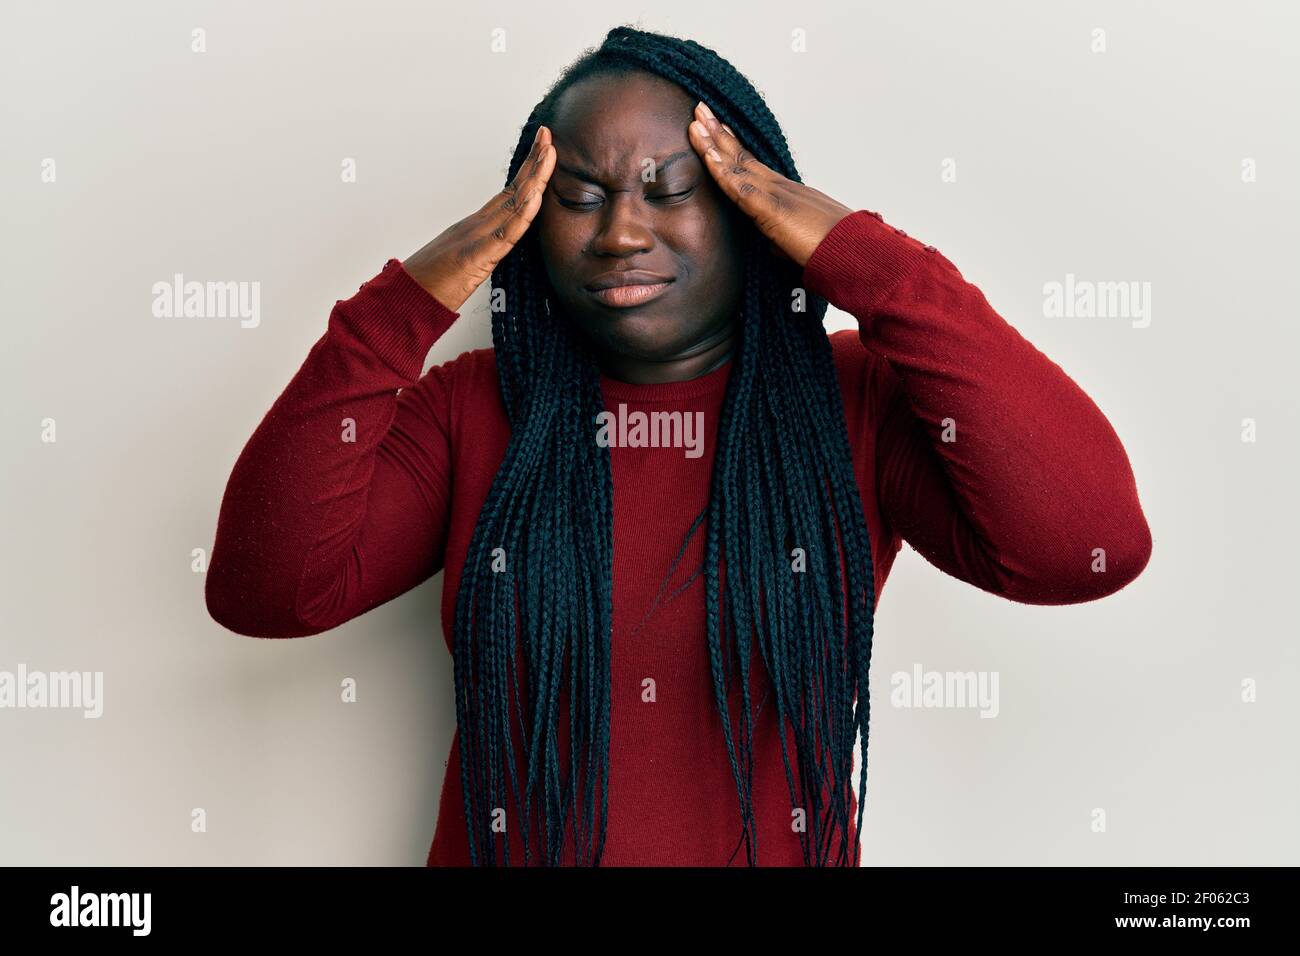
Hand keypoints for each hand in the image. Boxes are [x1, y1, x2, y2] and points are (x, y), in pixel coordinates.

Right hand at [402, 126, 556, 311]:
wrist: (405, 300)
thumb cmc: (430, 286)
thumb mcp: (465, 266)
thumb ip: (482, 253)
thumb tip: (498, 248)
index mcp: (477, 226)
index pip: (510, 194)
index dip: (528, 172)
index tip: (543, 149)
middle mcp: (477, 225)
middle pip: (513, 190)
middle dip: (534, 162)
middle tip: (548, 136)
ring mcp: (476, 237)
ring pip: (512, 204)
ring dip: (533, 177)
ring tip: (548, 153)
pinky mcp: (475, 256)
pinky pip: (504, 233)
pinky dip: (522, 213)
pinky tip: (535, 195)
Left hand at [687, 102, 853, 268]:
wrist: (856, 254)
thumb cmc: (833, 250)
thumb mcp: (800, 245)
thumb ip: (782, 241)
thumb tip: (771, 246)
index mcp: (785, 194)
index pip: (751, 165)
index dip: (731, 146)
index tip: (715, 127)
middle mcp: (779, 187)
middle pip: (741, 156)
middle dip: (717, 132)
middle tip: (699, 109)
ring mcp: (776, 195)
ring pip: (737, 165)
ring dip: (713, 143)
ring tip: (696, 120)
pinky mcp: (773, 210)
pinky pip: (742, 188)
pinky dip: (722, 171)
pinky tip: (708, 154)